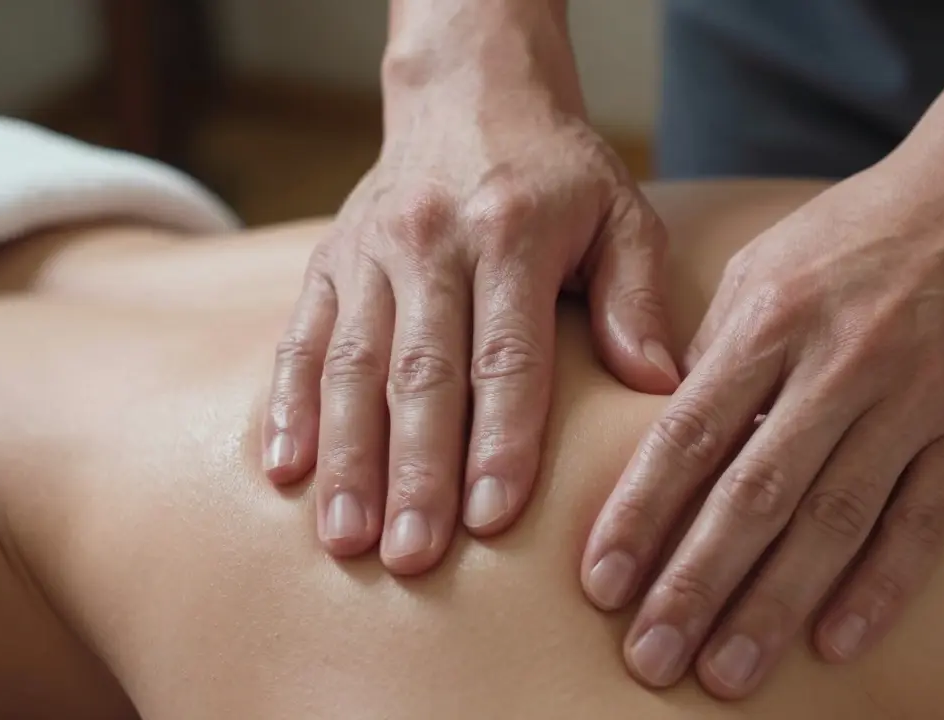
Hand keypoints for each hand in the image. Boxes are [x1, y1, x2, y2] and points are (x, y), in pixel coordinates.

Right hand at [262, 14, 678, 572]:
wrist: (468, 94)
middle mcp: (430, 242)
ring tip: (346, 538)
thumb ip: (639, 298)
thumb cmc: (557, 173)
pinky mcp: (328, 262)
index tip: (494, 518)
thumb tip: (659, 389)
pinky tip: (284, 471)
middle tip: (412, 556)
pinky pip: (300, 338)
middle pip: (420, 374)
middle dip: (414, 472)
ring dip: (347, 457)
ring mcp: (369, 253)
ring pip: (351, 366)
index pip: (506, 355)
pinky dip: (287, 406)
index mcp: (511, 234)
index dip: (500, 440)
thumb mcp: (620, 213)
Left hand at [581, 150, 943, 696]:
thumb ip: (715, 350)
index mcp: (769, 318)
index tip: (600, 583)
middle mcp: (837, 361)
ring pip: (833, 517)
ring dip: (775, 603)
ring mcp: (913, 395)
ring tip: (726, 672)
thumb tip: (663, 437)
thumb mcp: (765, 267)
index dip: (640, 513)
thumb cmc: (858, 235)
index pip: (688, 433)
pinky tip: (836, 642)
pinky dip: (881, 586)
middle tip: (650, 657)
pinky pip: (924, 518)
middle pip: (754, 490)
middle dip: (695, 581)